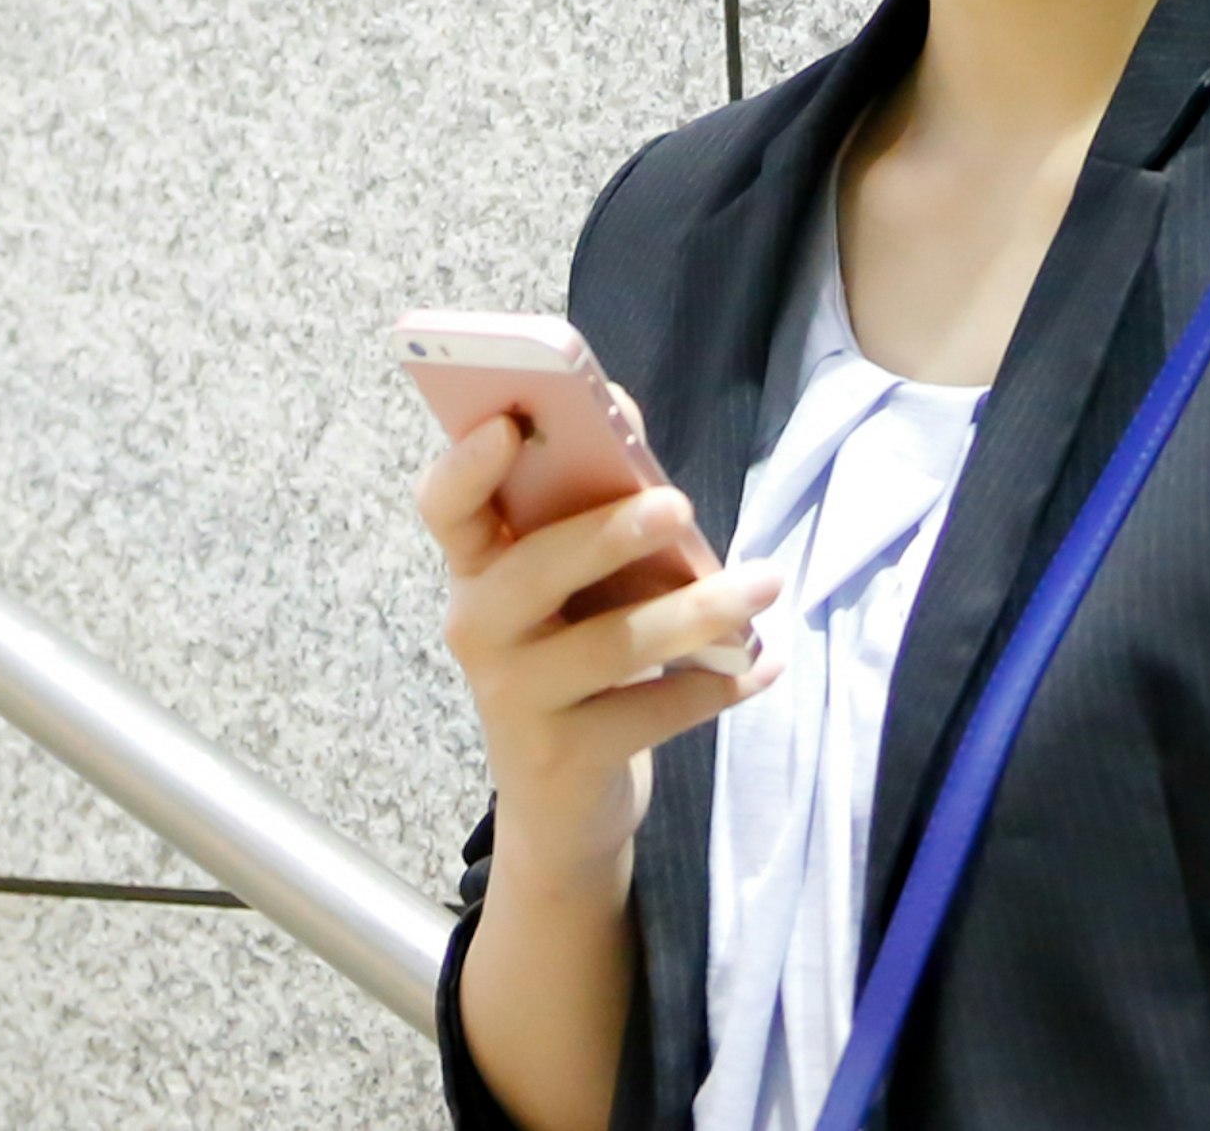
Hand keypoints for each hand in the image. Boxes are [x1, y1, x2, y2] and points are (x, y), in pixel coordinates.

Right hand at [415, 412, 784, 888]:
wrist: (558, 799)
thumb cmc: (571, 656)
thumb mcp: (569, 582)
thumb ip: (588, 501)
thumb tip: (620, 409)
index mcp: (475, 567)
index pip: (445, 507)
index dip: (465, 465)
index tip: (507, 423)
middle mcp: (479, 628)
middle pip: (533, 570)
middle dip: (606, 534)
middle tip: (678, 504)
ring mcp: (514, 698)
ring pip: (611, 646)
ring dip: (697, 611)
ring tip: (764, 583)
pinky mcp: (564, 757)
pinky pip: (651, 711)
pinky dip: (716, 686)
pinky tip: (762, 665)